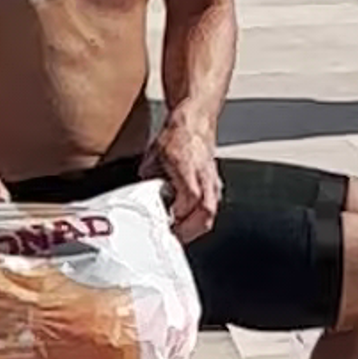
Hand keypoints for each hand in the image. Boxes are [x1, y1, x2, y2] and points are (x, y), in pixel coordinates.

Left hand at [153, 116, 220, 243]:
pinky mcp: (215, 183)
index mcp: (188, 168)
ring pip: (211, 212)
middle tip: (175, 237)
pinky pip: (212, 205)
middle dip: (190, 230)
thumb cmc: (179, 134)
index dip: (178, 215)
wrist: (196, 121)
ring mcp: (212, 181)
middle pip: (206, 213)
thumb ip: (149, 173)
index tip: (165, 224)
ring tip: (180, 231)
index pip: (189, 199)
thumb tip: (142, 187)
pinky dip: (200, 216)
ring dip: (196, 226)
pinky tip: (189, 218)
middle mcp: (204, 177)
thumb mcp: (155, 153)